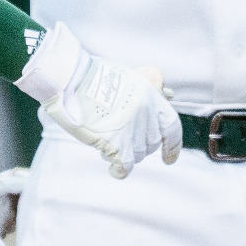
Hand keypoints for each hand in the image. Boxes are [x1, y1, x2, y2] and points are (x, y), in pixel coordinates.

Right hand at [15, 24, 181, 178]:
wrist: (73, 80)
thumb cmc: (94, 75)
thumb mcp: (130, 75)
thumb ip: (150, 87)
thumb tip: (168, 93)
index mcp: (152, 98)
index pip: (172, 128)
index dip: (172, 146)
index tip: (169, 159)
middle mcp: (147, 116)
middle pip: (149, 144)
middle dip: (136, 144)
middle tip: (117, 135)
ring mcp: (133, 131)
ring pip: (136, 156)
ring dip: (121, 152)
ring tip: (104, 136)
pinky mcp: (117, 145)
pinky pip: (124, 167)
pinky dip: (118, 170)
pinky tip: (112, 166)